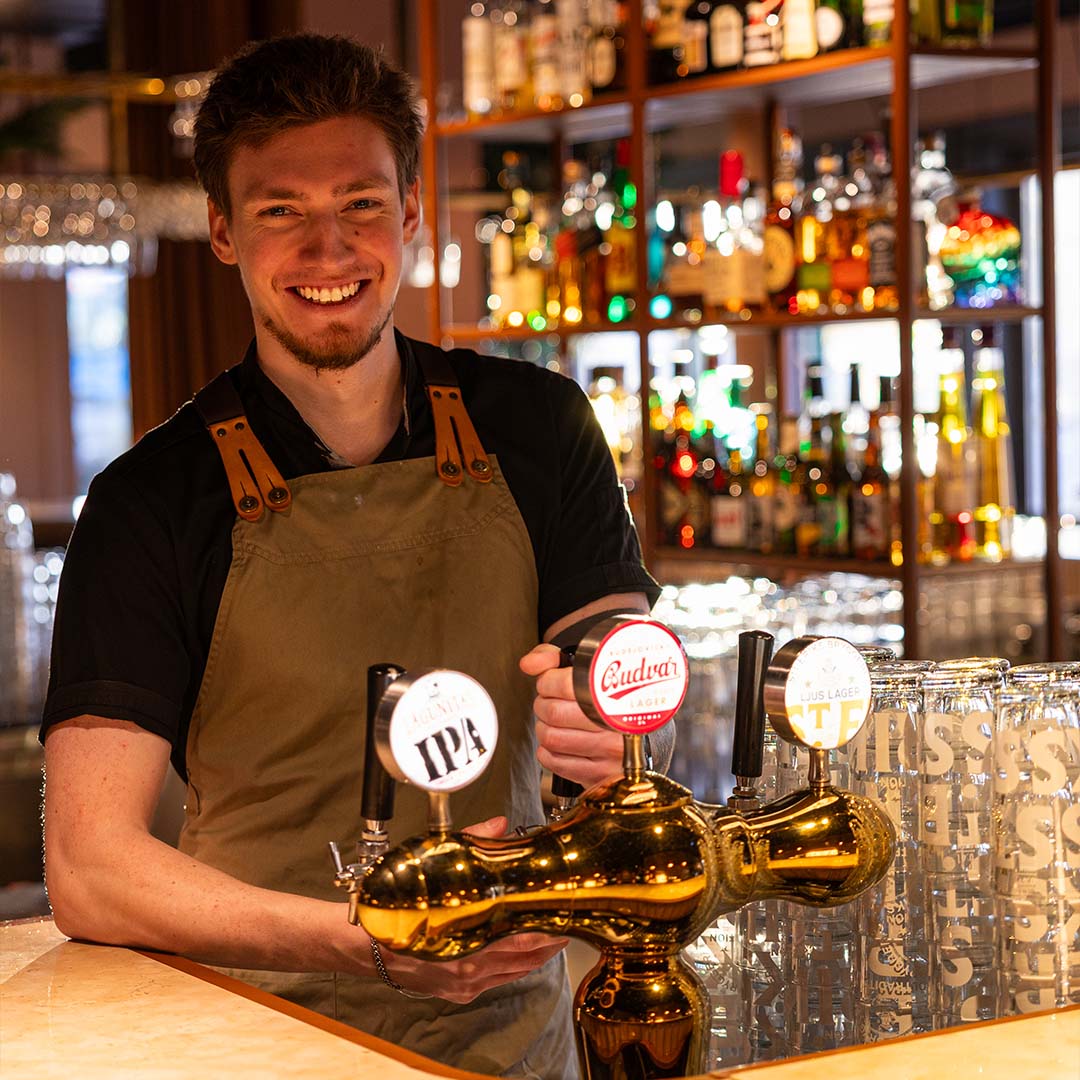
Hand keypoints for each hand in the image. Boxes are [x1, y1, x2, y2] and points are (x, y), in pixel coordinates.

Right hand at [368, 816, 567, 1003]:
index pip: (523, 942)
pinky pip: (495, 982)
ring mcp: (463, 983)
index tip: (565, 918)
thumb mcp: (434, 866)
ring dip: (535, 958)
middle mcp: (468, 969)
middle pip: (524, 960)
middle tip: (567, 928)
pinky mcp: (457, 992)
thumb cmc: (397, 907)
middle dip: (549, 945)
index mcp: (466, 940)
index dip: (549, 933)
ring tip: (553, 940)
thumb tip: (500, 825)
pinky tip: (521, 955)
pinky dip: (513, 969)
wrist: (365, 943)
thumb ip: (471, 843)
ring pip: (513, 973)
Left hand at [519, 643, 624, 789]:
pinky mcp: (601, 774)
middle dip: (543, 704)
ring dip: (544, 728)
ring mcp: (610, 752)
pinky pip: (555, 762)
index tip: (549, 682)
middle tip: (550, 701)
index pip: (567, 684)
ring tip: (555, 722)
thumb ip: (554, 658)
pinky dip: (548, 751)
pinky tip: (559, 743)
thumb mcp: (588, 670)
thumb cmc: (614, 701)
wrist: (650, 739)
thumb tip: (528, 664)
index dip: (548, 681)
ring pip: (552, 738)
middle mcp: (616, 724)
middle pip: (554, 712)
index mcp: (618, 693)